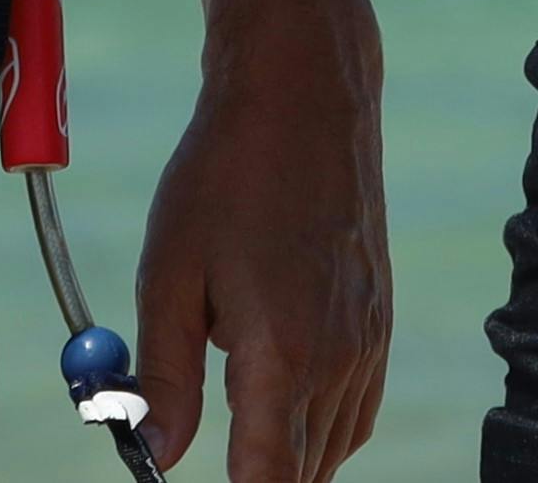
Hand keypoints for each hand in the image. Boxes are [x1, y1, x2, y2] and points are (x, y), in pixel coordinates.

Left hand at [135, 0, 389, 480]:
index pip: (265, 482)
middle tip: (207, 450)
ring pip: (332, 450)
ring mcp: (370, 339)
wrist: (305, 93)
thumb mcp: (169, 274)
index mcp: (283, 353)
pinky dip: (319, 430)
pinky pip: (356, 411)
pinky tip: (279, 402)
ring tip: (232, 429)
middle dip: (254, 479)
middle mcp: (340, 357)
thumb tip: (157, 455)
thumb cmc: (225, 175)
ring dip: (285, 460)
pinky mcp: (380, 320)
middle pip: (300, 476)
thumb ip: (164, 378)